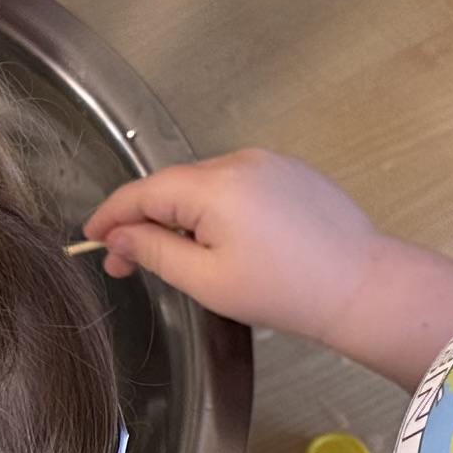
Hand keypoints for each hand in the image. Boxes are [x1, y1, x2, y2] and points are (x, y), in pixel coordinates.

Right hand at [83, 151, 452, 387]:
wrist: (362, 287)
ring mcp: (269, 162)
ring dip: (182, 214)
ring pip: (204, 184)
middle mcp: (240, 161)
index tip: (90, 237)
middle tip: (127, 262)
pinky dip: (217, 208)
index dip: (111, 214)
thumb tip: (118, 237)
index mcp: (215, 186)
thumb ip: (154, 251)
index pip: (143, 191)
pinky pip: (237, 183)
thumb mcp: (207, 281)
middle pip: (173, 184)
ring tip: (181, 258)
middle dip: (146, 219)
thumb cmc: (286, 292)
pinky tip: (223, 243)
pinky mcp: (291, 171)